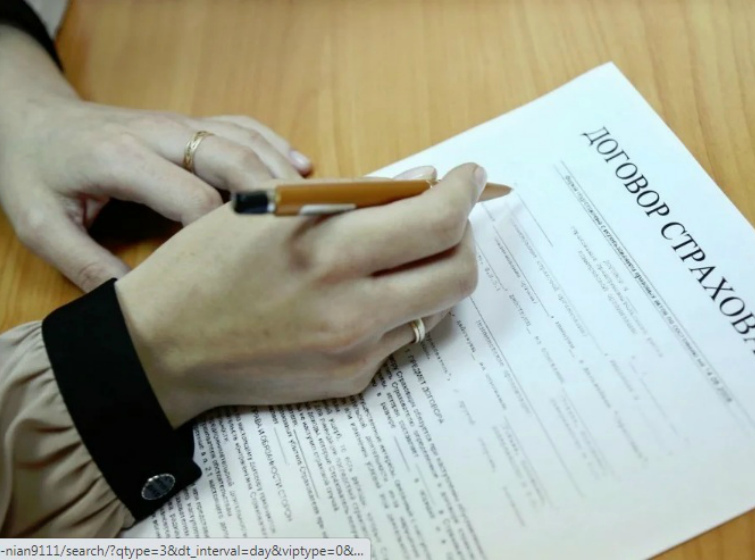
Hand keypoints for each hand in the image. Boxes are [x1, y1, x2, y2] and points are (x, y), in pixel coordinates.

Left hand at [0, 25, 310, 291]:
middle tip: (307, 238)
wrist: (31, 119)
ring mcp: (179, 123)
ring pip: (246, 141)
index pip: (193, 198)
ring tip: (317, 212)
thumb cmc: (35, 171)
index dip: (224, 236)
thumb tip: (138, 305)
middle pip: (233, 160)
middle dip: (272, 200)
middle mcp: (159, 133)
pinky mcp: (190, 121)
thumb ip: (84, 265)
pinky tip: (302, 170)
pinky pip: (244, 126)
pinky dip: (276, 147)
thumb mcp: (40, 225)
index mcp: (120, 159)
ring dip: (282, 174)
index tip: (246, 272)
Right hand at [115, 163, 485, 427]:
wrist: (162, 349)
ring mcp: (354, 353)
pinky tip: (367, 295)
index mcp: (326, 251)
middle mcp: (350, 308)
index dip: (464, 193)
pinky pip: (401, 337)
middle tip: (446, 219)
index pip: (435, 222)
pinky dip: (400, 307)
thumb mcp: (268, 211)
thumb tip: (422, 185)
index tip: (467, 178)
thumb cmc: (205, 266)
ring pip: (438, 308)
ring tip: (406, 253)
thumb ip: (355, 197)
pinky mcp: (351, 381)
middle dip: (464, 237)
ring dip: (436, 272)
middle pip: (459, 273)